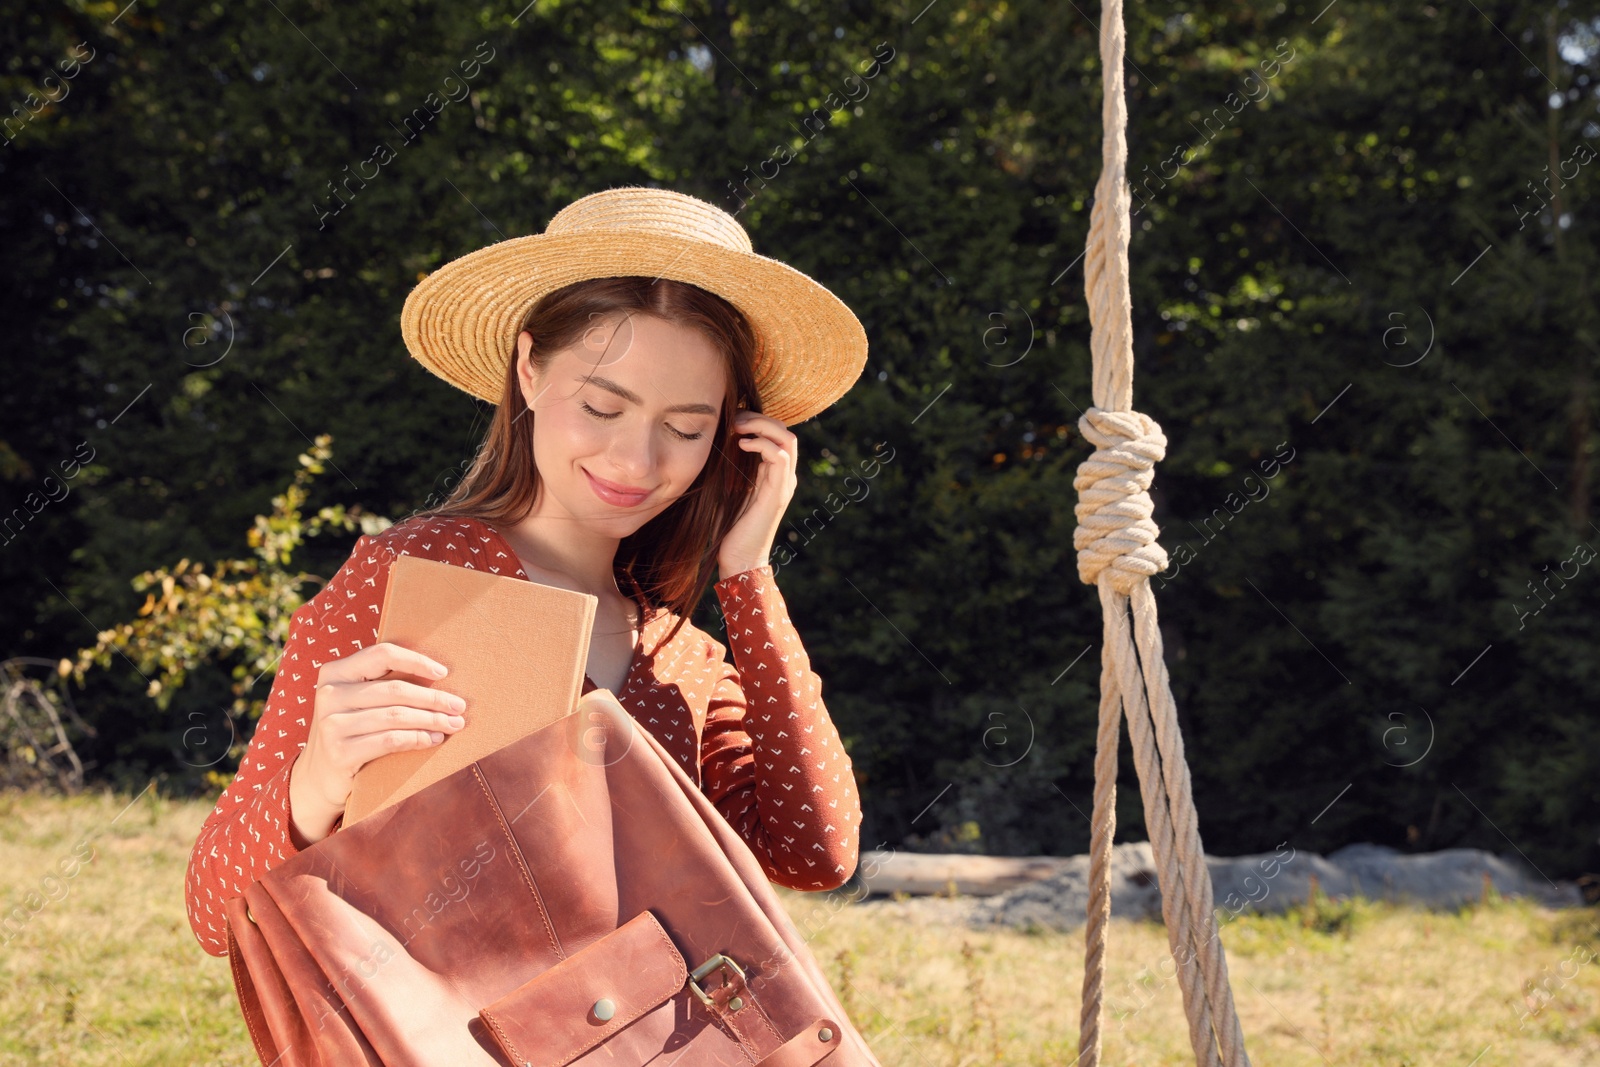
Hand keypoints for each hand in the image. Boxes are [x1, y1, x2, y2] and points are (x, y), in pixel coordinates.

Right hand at [288, 642, 468, 845]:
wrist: (318, 776)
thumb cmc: (351, 729)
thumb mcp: (357, 700)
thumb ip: (383, 683)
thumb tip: (441, 675)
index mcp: (335, 672)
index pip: (382, 654)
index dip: (416, 661)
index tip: (444, 672)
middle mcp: (329, 694)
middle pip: (395, 689)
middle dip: (433, 698)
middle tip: (459, 706)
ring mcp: (332, 724)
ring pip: (396, 716)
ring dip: (432, 720)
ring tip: (454, 725)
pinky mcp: (340, 752)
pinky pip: (390, 741)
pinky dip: (418, 739)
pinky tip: (434, 739)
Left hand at [718, 410, 797, 577]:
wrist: (739, 560)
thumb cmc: (728, 528)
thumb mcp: (724, 489)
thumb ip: (724, 468)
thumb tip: (708, 444)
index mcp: (773, 475)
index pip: (776, 434)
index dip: (756, 420)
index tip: (730, 417)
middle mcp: (783, 477)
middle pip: (785, 431)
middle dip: (760, 417)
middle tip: (734, 417)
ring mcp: (783, 484)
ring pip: (787, 438)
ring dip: (762, 426)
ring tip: (737, 426)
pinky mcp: (778, 493)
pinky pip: (780, 457)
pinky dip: (762, 444)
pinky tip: (741, 444)